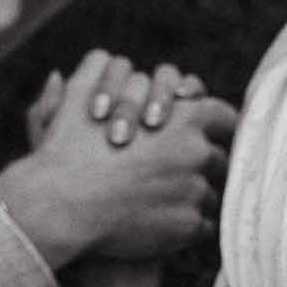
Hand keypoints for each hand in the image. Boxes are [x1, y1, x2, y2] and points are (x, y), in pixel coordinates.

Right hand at [0, 50, 236, 269]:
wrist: (62, 206)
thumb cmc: (67, 150)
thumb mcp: (79, 97)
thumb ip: (98, 73)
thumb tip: (104, 60)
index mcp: (187, 116)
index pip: (224, 116)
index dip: (214, 126)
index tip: (204, 136)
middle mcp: (198, 151)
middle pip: (218, 159)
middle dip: (201, 166)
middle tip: (179, 173)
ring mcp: (195, 190)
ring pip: (210, 194)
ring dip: (193, 198)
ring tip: (163, 203)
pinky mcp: (188, 226)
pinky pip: (202, 226)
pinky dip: (186, 227)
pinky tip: (163, 226)